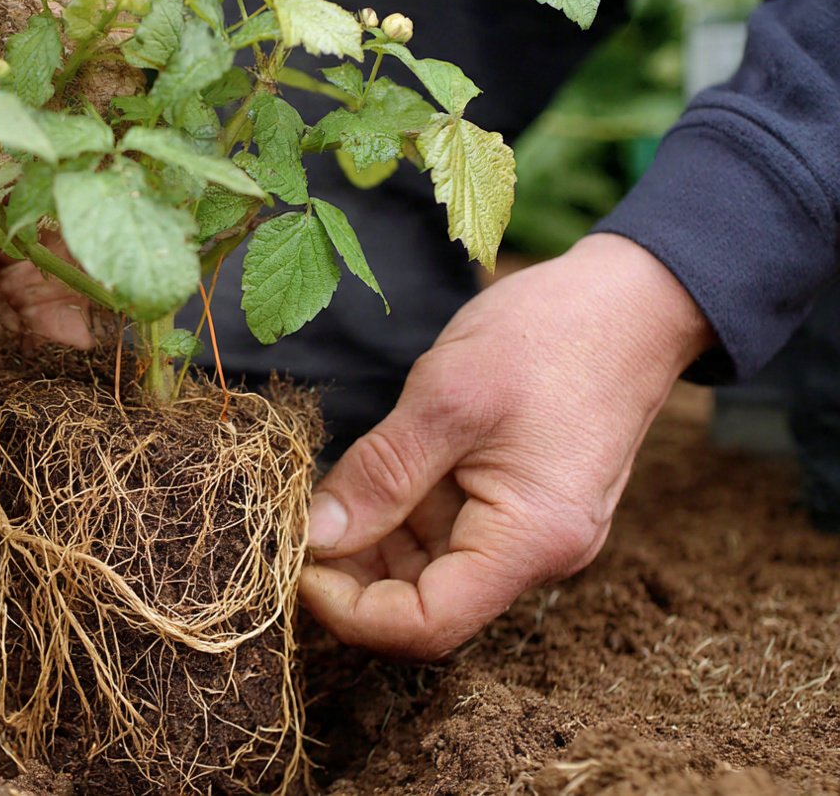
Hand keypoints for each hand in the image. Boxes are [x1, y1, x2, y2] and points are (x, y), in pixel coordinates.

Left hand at [299, 234, 715, 658]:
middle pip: (425, 604)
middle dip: (351, 577)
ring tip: (316, 499)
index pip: (429, 624)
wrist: (633, 300)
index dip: (352, 611)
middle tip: (290, 529)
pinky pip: (445, 533)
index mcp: (530, 539)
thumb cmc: (551, 336)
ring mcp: (526, 530)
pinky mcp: (514, 503)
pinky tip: (357, 484)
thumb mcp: (447, 396)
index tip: (297, 564)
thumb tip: (316, 535)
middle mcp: (535, 553)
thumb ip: (381, 473)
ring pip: (428, 570)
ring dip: (368, 547)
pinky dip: (395, 518)